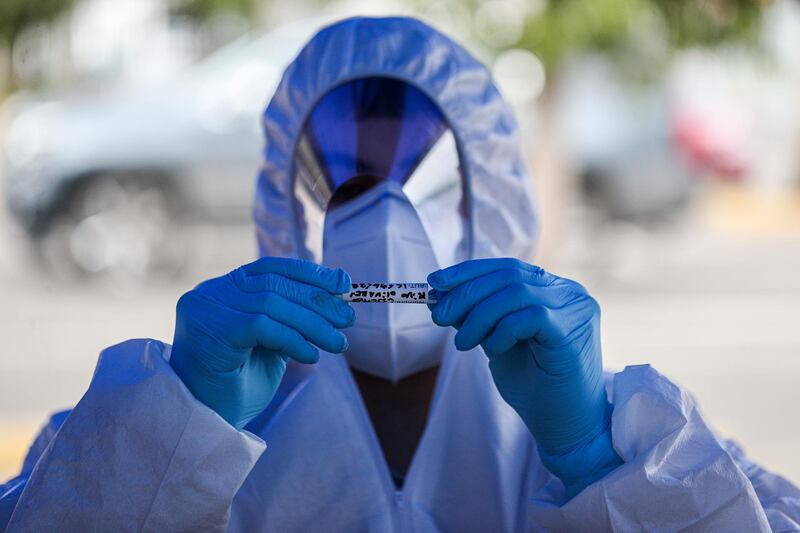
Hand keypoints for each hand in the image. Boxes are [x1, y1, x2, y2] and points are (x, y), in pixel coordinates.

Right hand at [170, 257, 354, 429]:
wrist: (208, 421)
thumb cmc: (240, 382)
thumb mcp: (273, 341)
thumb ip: (293, 315)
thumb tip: (338, 287)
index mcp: (225, 287)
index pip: (273, 269)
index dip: (310, 273)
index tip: (343, 282)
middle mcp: (212, 292)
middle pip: (275, 285)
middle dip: (317, 301)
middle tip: (347, 319)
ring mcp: (207, 308)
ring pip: (272, 304)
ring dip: (312, 324)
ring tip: (338, 343)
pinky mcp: (212, 329)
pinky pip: (262, 326)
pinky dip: (293, 339)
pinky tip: (312, 356)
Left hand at [428, 258, 621, 495]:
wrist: (567, 428)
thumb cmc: (536, 387)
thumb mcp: (497, 342)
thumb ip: (479, 316)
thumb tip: (442, 294)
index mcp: (553, 290)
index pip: (507, 268)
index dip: (468, 273)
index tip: (435, 283)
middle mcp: (568, 292)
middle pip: (508, 275)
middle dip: (466, 293)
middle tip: (439, 316)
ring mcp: (575, 308)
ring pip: (515, 292)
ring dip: (478, 316)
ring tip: (462, 343)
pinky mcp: (573, 329)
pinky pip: (529, 316)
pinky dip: (502, 331)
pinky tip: (493, 350)